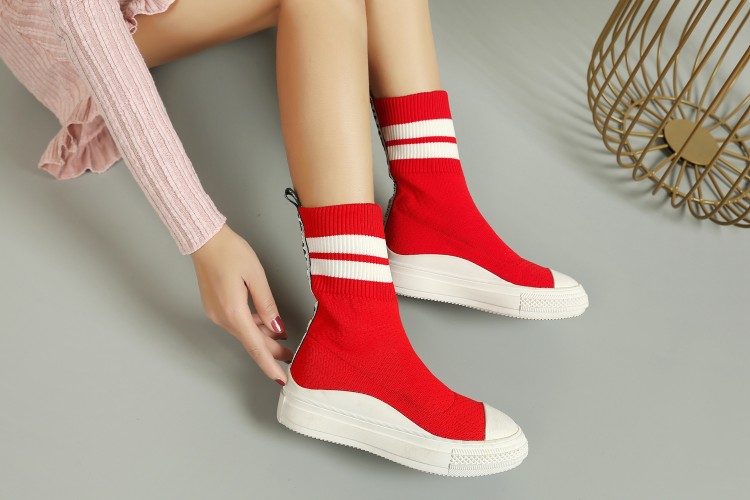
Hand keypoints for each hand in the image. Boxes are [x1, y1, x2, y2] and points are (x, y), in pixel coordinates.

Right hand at [190, 223, 292, 384]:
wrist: (205, 239)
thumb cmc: (230, 252)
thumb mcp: (256, 276)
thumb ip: (267, 305)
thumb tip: (276, 328)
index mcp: (233, 312)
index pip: (256, 346)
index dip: (269, 363)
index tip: (280, 377)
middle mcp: (222, 317)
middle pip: (250, 340)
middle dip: (270, 350)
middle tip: (290, 355)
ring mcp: (216, 312)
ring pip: (244, 331)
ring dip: (262, 335)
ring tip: (282, 337)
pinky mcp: (215, 306)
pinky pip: (236, 321)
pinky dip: (252, 324)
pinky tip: (264, 321)